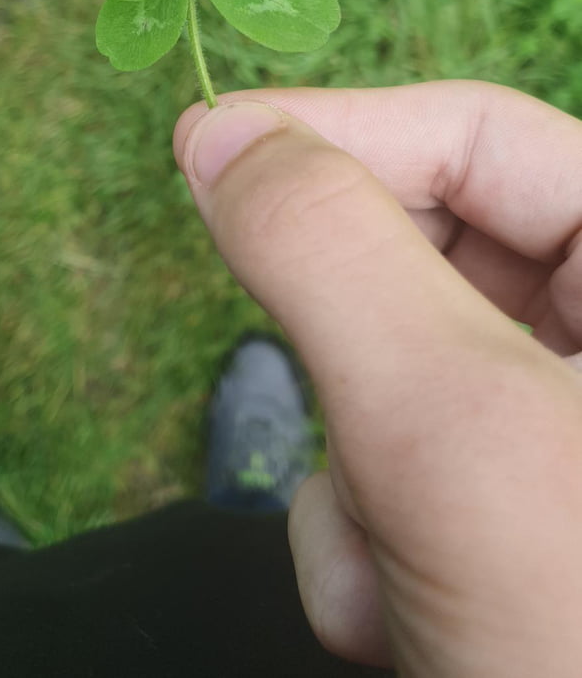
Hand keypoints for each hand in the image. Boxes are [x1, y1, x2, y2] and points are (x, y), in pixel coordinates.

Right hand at [174, 81, 581, 676]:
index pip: (478, 135)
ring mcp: (560, 430)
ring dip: (357, 467)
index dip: (335, 132)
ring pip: (395, 371)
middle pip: (432, 253)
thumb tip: (217, 133)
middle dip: (351, 343)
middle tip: (321, 406)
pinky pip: (398, 468)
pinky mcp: (511, 512)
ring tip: (392, 573)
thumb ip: (325, 252)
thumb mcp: (450, 428)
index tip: (202, 150)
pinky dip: (368, 537)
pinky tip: (397, 616)